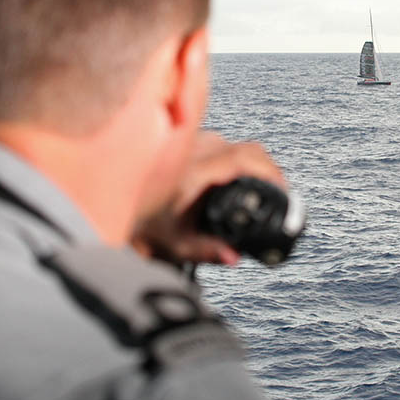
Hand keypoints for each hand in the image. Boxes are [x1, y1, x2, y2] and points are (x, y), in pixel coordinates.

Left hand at [131, 132, 286, 264]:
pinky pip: (224, 145)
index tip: (283, 189)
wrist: (115, 200)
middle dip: (268, 173)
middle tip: (277, 197)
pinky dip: (237, 162)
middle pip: (249, 151)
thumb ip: (206, 251)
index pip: (246, 158)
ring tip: (257, 192)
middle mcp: (197, 149)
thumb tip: (234, 258)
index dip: (271, 171)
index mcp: (196, 170)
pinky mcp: (191, 141)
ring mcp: (194, 141)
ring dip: (251, 167)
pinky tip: (235, 182)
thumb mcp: (175, 243)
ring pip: (237, 147)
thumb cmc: (144, 223)